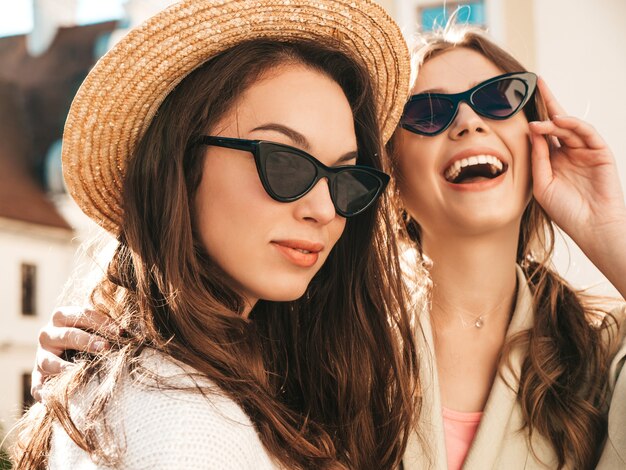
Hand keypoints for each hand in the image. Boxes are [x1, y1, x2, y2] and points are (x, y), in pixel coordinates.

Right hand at [31, 306, 113, 401]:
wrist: (63, 349)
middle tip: (105, 347)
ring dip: (65, 366)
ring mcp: (41, 355)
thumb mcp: (93, 326)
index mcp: (62, 317)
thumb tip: (128, 333)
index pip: (81, 314)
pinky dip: (43, 392)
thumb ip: (105, 327)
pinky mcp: (38, 375)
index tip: (119, 332)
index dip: (101, 322)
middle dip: (87, 340)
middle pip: (66, 335)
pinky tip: (51, 398)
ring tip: (79, 370)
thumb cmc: (87, 334)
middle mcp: (48, 334)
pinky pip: (37, 384)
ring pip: (49, 360)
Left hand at [529, 77, 625, 252]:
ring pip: (570, 126)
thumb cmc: (565, 211)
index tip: (520, 101)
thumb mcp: (542, 184)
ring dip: (555, 119)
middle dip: (547, 102)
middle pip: (557, 122)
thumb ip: (538, 158)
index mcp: (553, 160)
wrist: (591, 226)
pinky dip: (574, 125)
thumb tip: (532, 132)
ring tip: (539, 120)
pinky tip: (559, 121)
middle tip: (536, 83)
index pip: (542, 134)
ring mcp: (585, 151)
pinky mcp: (601, 152)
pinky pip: (586, 132)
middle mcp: (569, 152)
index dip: (534, 117)